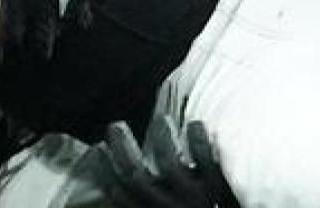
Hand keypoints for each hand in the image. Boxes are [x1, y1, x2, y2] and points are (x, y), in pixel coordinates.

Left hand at [0, 0, 118, 60]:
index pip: (12, 33)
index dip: (9, 44)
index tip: (8, 50)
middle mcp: (48, 2)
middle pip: (42, 40)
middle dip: (36, 46)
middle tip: (33, 51)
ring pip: (66, 25)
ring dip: (57, 26)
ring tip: (53, 26)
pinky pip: (86, 4)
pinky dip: (78, 5)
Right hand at [94, 116, 234, 207]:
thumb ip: (150, 205)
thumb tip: (128, 192)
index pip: (120, 196)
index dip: (105, 171)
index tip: (99, 149)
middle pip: (136, 177)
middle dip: (122, 150)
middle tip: (115, 126)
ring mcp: (194, 200)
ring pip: (169, 165)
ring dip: (161, 139)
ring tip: (159, 121)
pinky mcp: (220, 189)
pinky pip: (206, 160)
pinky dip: (198, 140)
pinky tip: (195, 124)